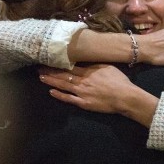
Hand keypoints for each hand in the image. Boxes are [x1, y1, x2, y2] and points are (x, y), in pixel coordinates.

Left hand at [38, 64, 157, 125]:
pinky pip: (69, 99)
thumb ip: (94, 65)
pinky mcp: (83, 103)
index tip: (49, 60)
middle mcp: (82, 81)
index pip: (69, 66)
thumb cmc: (119, 81)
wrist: (124, 96)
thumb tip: (84, 62)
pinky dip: (59, 95)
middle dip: (51, 71)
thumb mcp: (107, 66)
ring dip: (51, 81)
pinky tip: (51, 92)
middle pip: (63, 75)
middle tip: (39, 67)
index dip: (58, 64)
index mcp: (88, 71)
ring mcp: (81, 92)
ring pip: (63, 85)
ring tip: (41, 77)